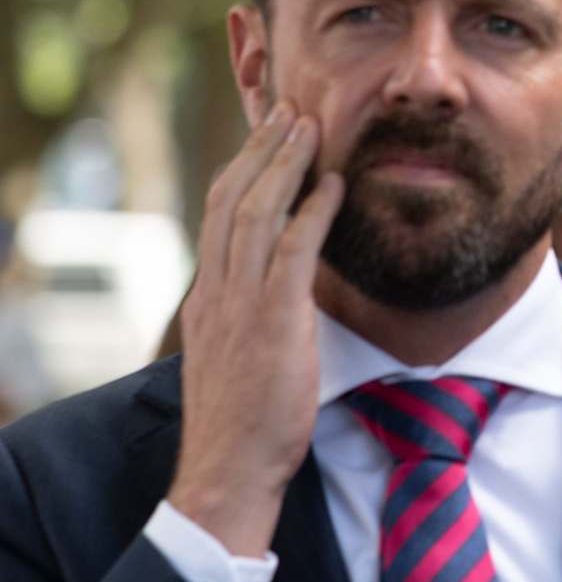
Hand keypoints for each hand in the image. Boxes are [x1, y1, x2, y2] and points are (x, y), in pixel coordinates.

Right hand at [168, 102, 343, 557]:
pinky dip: (313, 211)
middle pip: (233, 199)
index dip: (242, 168)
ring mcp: (242, 303)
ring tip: (310, 125)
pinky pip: (293, 251)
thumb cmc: (243, 426)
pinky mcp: (274, 321)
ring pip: (257, 213)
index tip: (266, 136)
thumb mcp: (235, 360)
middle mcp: (218, 290)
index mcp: (208, 298)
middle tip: (289, 109)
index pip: (218, 215)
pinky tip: (334, 184)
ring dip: (286, 163)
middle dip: (262, 149)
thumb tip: (273, 297)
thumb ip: (248, 320)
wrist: (229, 472)